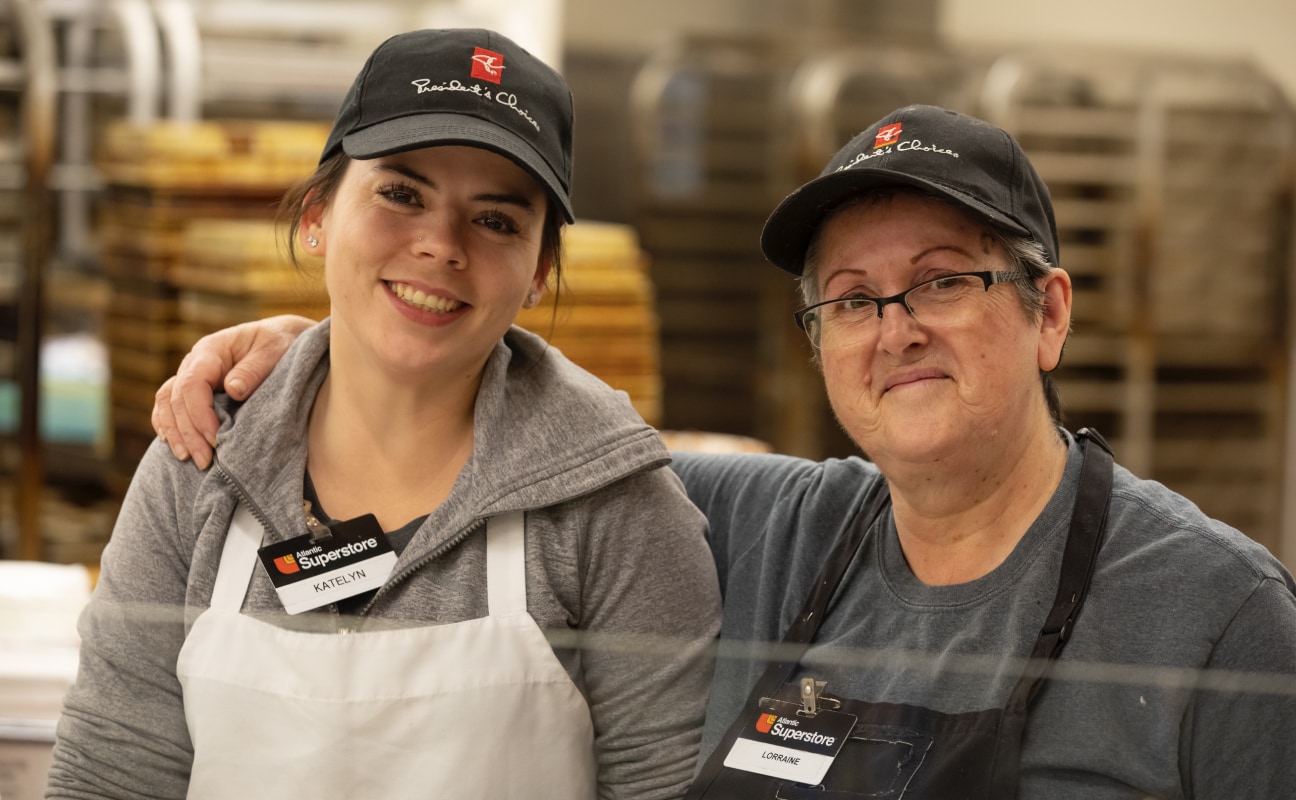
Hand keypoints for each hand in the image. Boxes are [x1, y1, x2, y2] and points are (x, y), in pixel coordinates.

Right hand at [152, 315, 314, 468]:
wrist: (283, 338)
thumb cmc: (280, 343)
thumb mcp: (274, 350)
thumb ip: (254, 369)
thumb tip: (232, 389)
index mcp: (211, 350)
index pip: (192, 383)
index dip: (199, 414)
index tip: (216, 439)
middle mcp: (194, 363)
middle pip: (176, 399)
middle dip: (188, 432)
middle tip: (204, 461)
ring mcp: (192, 376)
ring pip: (167, 404)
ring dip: (175, 433)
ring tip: (188, 459)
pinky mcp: (196, 391)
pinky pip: (170, 408)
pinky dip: (170, 426)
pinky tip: (178, 446)